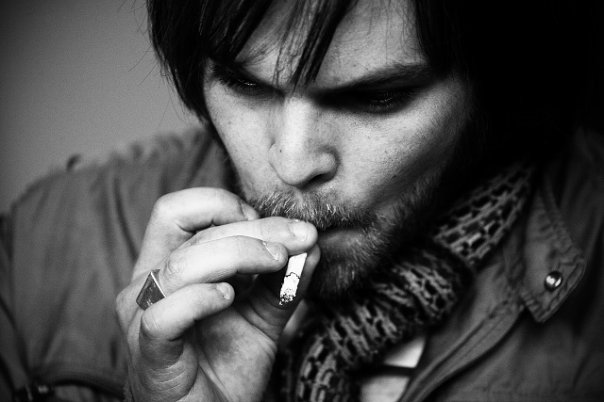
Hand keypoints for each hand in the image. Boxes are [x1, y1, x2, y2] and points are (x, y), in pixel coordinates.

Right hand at [115, 188, 318, 401]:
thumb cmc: (227, 364)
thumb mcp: (263, 312)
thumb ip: (283, 279)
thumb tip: (311, 243)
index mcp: (168, 266)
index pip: (181, 209)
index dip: (227, 206)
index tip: (273, 228)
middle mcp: (147, 284)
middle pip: (191, 230)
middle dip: (253, 227)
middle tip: (299, 238)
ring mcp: (142, 318)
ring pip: (183, 264)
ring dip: (239, 253)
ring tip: (277, 262)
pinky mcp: (150, 352)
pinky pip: (166, 315)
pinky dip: (201, 299)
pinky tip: (230, 298)